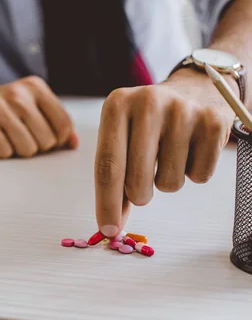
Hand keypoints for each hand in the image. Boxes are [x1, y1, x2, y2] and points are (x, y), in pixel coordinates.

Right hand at [0, 76, 78, 157]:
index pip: (64, 124)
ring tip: (5, 137)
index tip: (45, 139)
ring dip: (17, 151)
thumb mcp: (31, 108)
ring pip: (27, 149)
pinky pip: (4, 153)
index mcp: (35, 87)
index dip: (59, 141)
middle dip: (36, 147)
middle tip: (19, 137)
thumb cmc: (1, 111)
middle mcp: (18, 94)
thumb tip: (73, 143)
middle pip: (47, 141)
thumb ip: (55, 123)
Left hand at [94, 69, 234, 236]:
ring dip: (169, 180)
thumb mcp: (124, 135)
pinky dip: (195, 172)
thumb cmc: (151, 122)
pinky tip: (192, 148)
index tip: (108, 230)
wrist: (196, 89)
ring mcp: (182, 110)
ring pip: (169, 182)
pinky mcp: (213, 121)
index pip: (107, 165)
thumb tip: (111, 225)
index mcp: (116, 104)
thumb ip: (115, 177)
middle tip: (143, 186)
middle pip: (136, 180)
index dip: (106, 203)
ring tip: (171, 154)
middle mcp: (147, 102)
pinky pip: (199, 176)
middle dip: (139, 196)